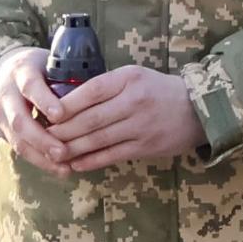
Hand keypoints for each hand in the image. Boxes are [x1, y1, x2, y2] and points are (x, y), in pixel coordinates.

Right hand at [0, 45, 71, 171]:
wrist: (4, 73)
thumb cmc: (40, 69)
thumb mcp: (50, 64)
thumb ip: (68, 77)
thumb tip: (100, 94)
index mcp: (22, 72)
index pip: (30, 86)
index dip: (44, 101)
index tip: (60, 115)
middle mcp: (7, 95)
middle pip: (19, 120)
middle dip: (42, 139)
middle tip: (63, 152)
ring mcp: (1, 115)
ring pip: (17, 139)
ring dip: (41, 156)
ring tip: (64, 168)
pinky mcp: (3, 131)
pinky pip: (20, 149)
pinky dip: (40, 161)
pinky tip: (60, 169)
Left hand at [47, 64, 202, 172]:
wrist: (199, 109)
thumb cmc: (159, 91)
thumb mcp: (134, 76)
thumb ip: (106, 86)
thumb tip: (67, 101)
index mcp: (128, 80)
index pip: (90, 91)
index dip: (65, 105)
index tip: (46, 113)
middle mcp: (134, 102)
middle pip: (90, 119)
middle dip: (62, 130)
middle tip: (43, 137)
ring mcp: (141, 126)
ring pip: (98, 139)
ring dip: (72, 148)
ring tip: (53, 153)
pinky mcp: (147, 146)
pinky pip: (113, 155)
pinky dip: (92, 161)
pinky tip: (76, 164)